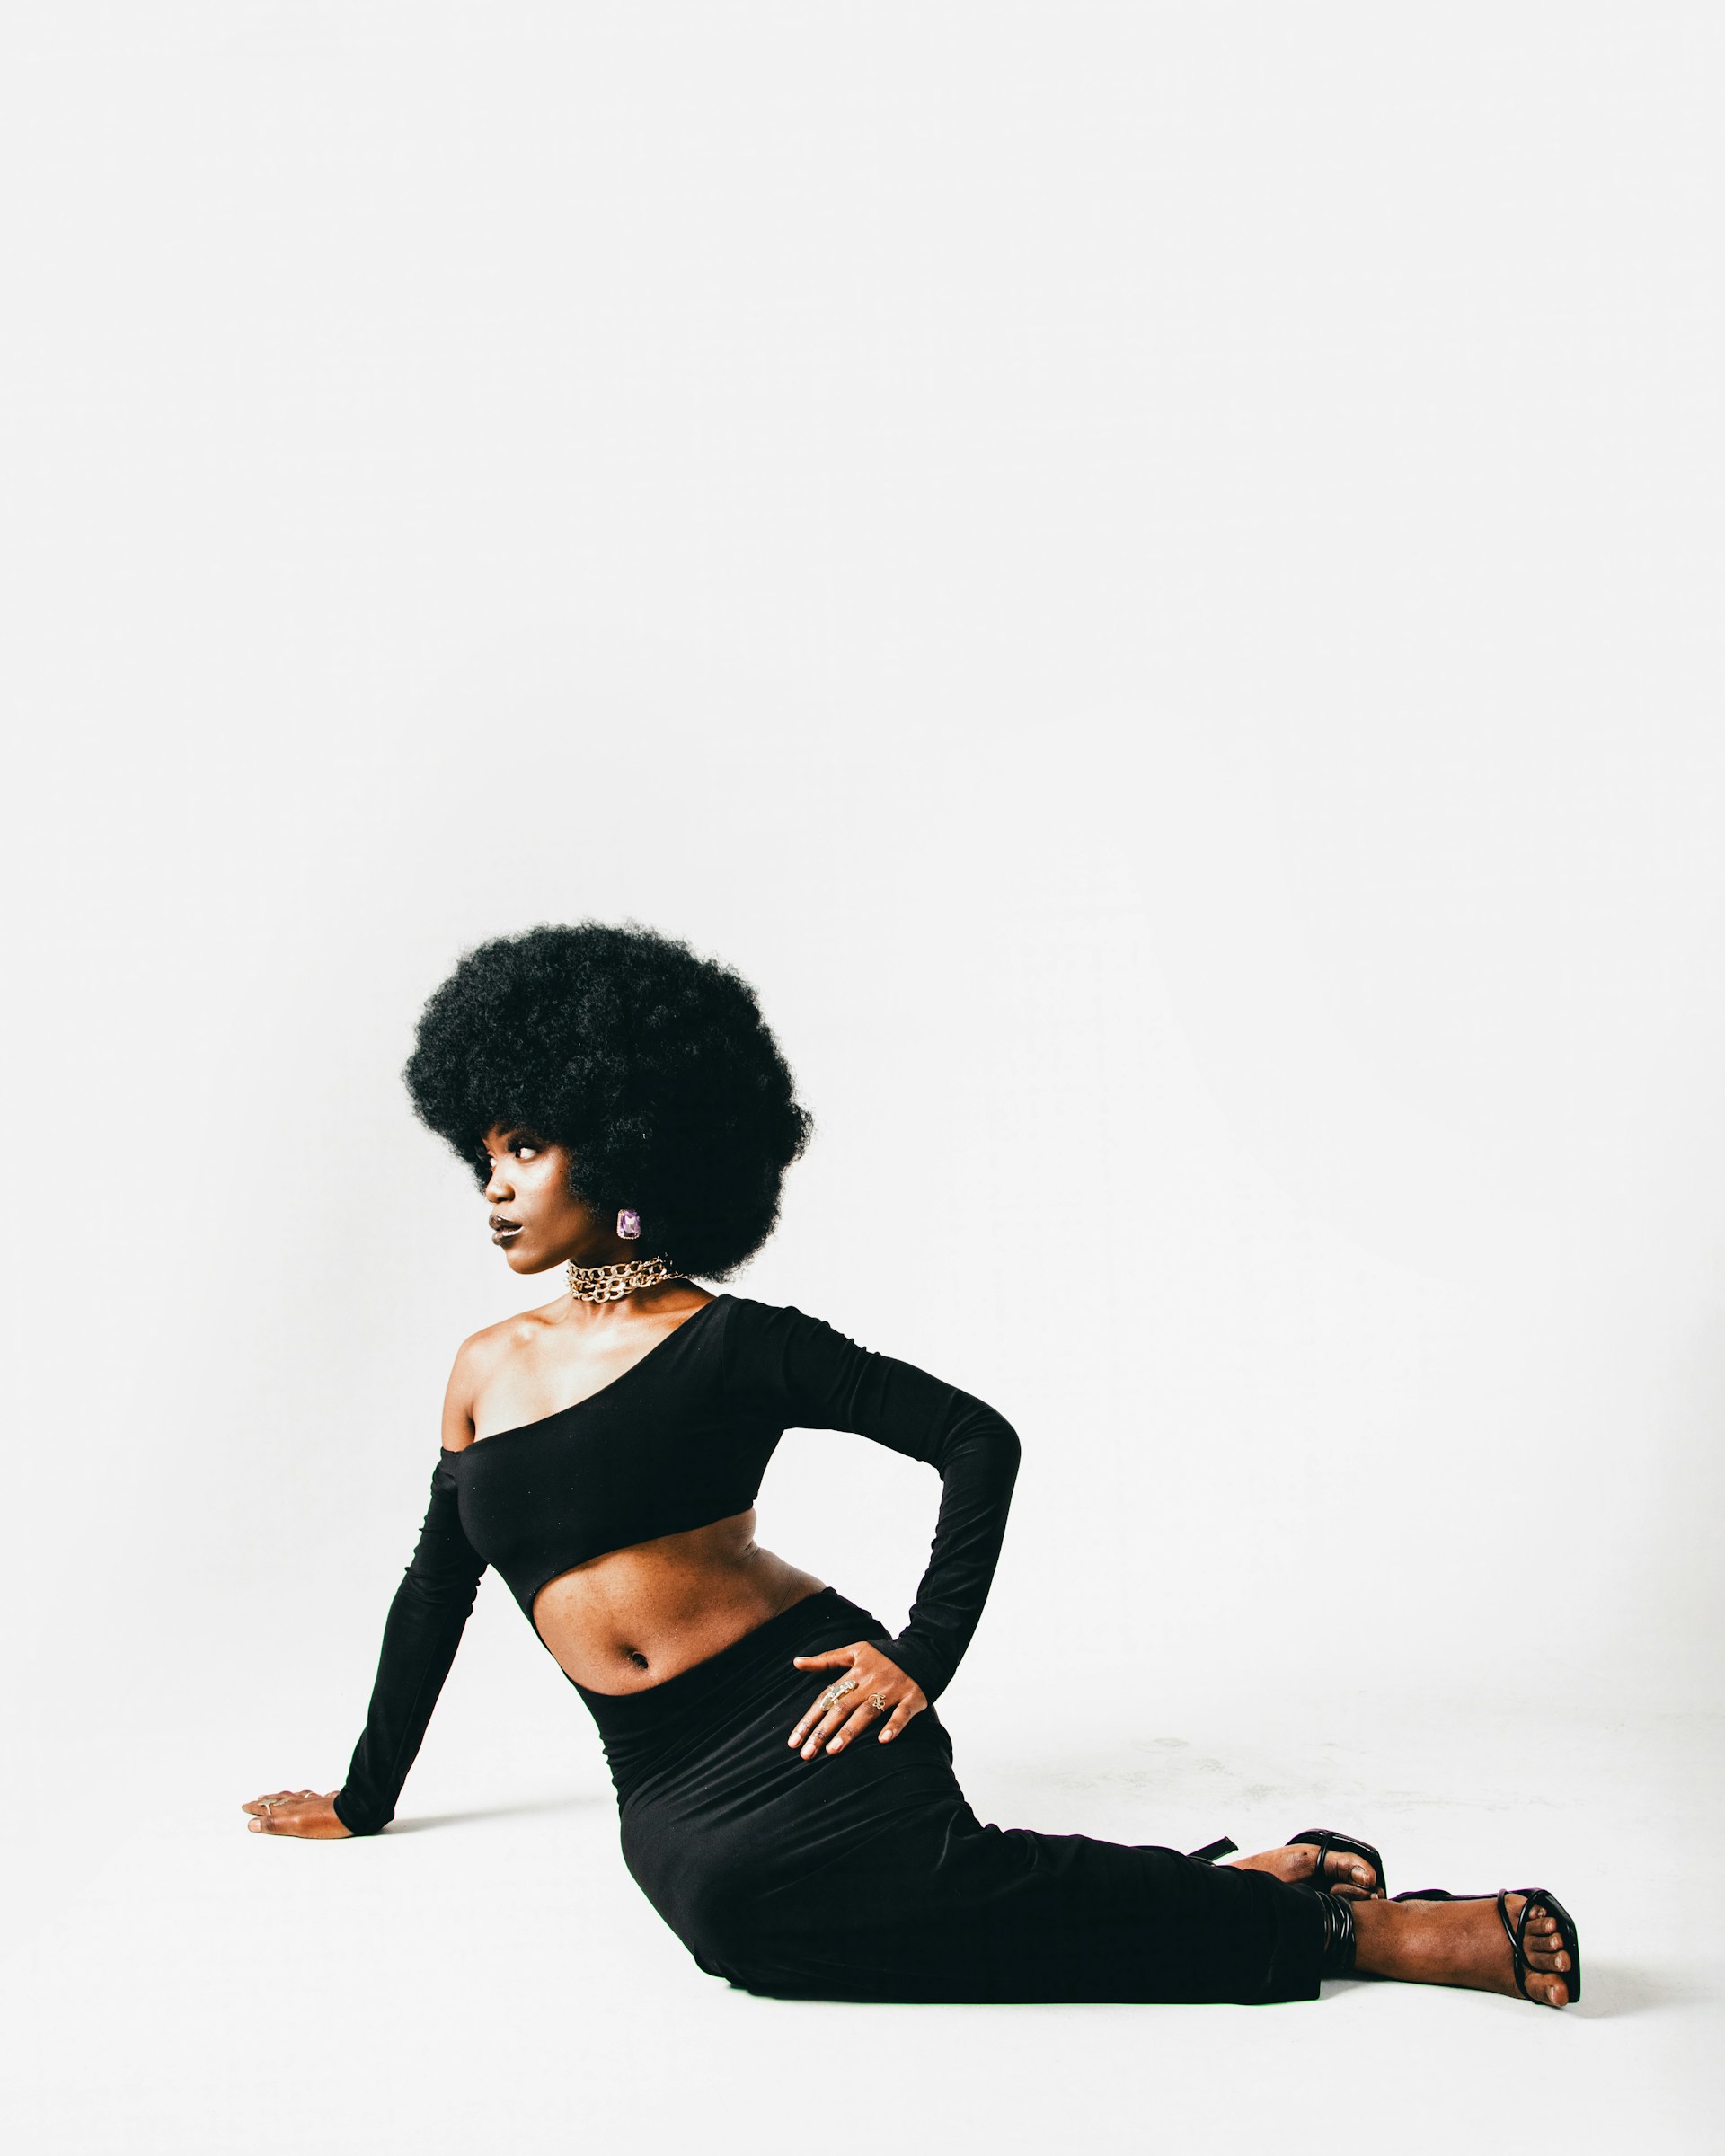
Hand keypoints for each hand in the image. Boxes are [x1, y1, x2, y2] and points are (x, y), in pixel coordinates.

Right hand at [240, 1787, 352, 1837]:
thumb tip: (253, 1823)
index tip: (246, 1806)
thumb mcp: (296, 1827)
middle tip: (257, 1799)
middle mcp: (301, 1803)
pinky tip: (309, 1796)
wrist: (354, 1813)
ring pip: (294, 1797)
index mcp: (292, 1809)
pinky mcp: (327, 1803)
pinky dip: (304, 1796)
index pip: (270, 1808)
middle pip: (280, 1800)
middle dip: (267, 1800)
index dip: (257, 1808)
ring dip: (282, 1797)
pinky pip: (311, 1797)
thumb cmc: (326, 1823)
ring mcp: (314, 1802)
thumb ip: (275, 1825)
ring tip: (276, 1795)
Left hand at [788, 1643, 926, 1758]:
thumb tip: (796, 1662)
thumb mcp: (854, 1651)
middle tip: (807, 1753)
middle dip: (823, 1731)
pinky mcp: (912, 1698)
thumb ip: (826, 1660)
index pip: (827, 1698)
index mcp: (855, 1673)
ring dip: (850, 1731)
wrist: (923, 1651)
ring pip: (867, 1712)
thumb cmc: (884, 1656)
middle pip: (842, 1708)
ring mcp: (891, 1691)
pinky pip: (902, 1714)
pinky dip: (893, 1726)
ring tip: (833, 1750)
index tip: (793, 1742)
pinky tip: (883, 1740)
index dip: (809, 1719)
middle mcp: (870, 1683)